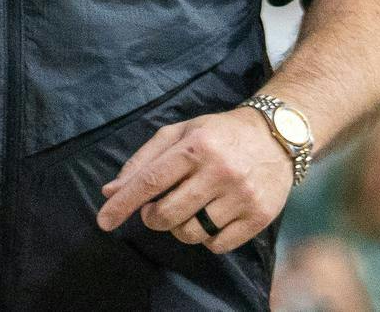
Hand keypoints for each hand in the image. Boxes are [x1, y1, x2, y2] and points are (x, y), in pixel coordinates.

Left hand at [97, 107, 292, 252]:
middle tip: (155, 210)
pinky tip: (211, 218)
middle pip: (168, 214)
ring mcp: (241, 195)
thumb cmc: (217, 134)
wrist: (275, 136)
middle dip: (152, 217)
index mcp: (196, 145)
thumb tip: (110, 191)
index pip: (151, 180)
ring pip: (191, 233)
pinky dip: (206, 239)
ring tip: (187, 210)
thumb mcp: (179, 133)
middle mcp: (219, 170)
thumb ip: (144, 161)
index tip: (104, 221)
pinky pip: (217, 246)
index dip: (124, 203)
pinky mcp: (259, 216)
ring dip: (179, 228)